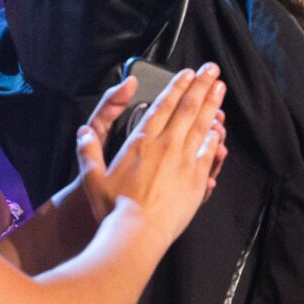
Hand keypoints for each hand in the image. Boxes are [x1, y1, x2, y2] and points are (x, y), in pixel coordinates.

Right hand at [75, 66, 228, 242]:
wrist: (137, 234)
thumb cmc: (114, 209)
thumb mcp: (92, 179)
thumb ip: (88, 152)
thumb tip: (83, 132)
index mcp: (141, 142)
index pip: (163, 106)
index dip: (177, 87)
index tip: (188, 73)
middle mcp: (165, 146)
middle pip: (187, 108)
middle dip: (201, 85)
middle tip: (212, 69)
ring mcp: (183, 161)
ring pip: (201, 125)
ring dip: (211, 103)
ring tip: (220, 87)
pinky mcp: (196, 178)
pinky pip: (209, 151)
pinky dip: (215, 136)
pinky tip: (220, 126)